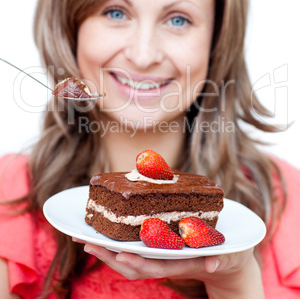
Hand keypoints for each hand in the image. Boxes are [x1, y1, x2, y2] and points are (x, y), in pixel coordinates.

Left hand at [74, 238, 264, 298]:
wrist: (230, 264)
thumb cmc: (232, 255)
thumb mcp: (232, 255)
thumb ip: (224, 258)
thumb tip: (213, 263)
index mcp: (184, 263)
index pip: (157, 266)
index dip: (139, 262)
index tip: (120, 254)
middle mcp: (169, 262)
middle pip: (136, 265)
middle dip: (111, 257)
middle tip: (88, 244)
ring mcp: (163, 257)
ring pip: (132, 259)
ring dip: (108, 251)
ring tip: (87, 239)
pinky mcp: (161, 250)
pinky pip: (137, 250)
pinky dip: (119, 244)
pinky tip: (105, 233)